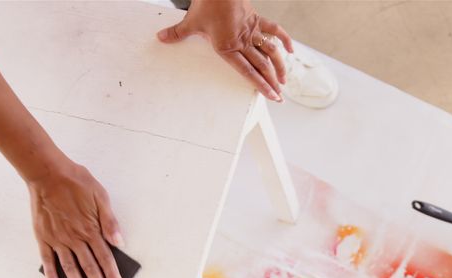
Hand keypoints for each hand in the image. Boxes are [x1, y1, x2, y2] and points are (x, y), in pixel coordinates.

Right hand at [28, 160, 123, 277]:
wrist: (47, 173)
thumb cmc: (76, 182)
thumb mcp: (100, 196)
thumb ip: (109, 221)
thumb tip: (119, 241)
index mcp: (91, 229)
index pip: (105, 258)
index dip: (112, 275)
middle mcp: (75, 238)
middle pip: (90, 268)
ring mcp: (58, 239)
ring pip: (70, 268)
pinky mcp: (43, 237)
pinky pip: (48, 260)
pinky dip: (51, 274)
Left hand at [156, 0, 293, 101]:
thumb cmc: (206, 4)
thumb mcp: (190, 22)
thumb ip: (176, 34)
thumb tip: (160, 38)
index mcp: (228, 47)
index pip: (248, 71)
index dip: (261, 85)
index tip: (271, 95)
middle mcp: (243, 42)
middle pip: (262, 65)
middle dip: (272, 82)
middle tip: (280, 95)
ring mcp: (252, 31)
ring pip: (270, 52)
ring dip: (279, 66)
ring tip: (284, 80)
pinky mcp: (257, 20)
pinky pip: (274, 31)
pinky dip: (284, 39)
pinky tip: (291, 49)